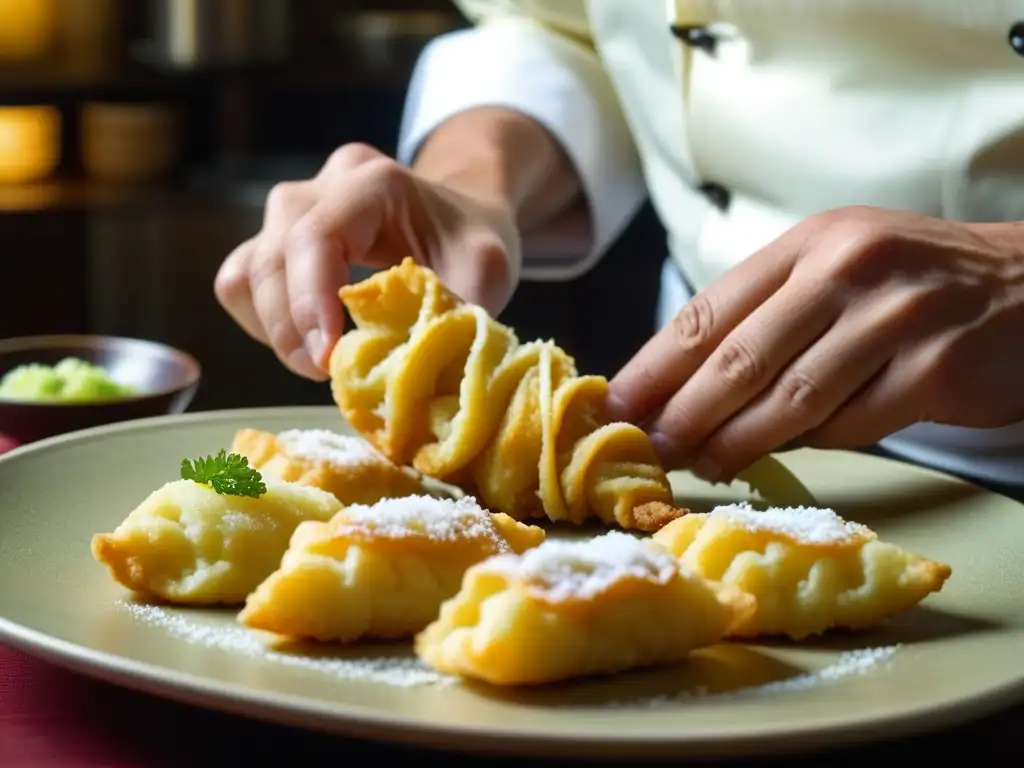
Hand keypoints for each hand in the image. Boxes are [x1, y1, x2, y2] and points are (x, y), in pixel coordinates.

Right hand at [214, 143, 520, 379]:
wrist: (461, 218)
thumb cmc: (472, 240)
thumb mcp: (487, 270)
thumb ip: (452, 312)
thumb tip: (409, 372)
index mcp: (373, 183)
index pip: (315, 236)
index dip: (311, 301)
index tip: (328, 358)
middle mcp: (321, 188)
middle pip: (270, 256)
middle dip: (292, 327)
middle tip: (328, 371)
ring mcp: (292, 213)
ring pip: (247, 272)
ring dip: (274, 328)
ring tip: (320, 362)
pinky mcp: (277, 241)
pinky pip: (244, 284)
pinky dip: (265, 323)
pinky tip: (308, 344)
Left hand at [607, 206, 1023, 481]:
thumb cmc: (908, 283)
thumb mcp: (833, 269)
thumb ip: (765, 315)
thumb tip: (680, 387)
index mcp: (808, 243)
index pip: (709, 311)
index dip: (655, 367)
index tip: (616, 407)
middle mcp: (847, 269)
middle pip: (740, 359)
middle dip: (684, 415)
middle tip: (649, 452)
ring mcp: (895, 317)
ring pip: (792, 399)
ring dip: (736, 442)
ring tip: (701, 464)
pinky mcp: (936, 367)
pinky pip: (854, 424)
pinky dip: (813, 444)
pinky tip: (785, 454)